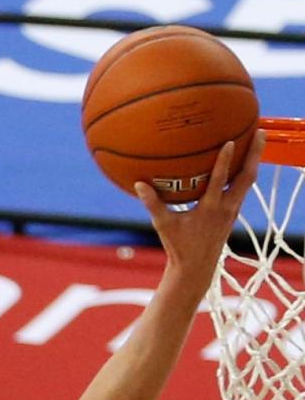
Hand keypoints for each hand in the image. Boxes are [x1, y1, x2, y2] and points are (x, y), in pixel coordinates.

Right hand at [134, 129, 264, 293]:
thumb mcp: (164, 225)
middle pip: (247, 177)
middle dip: (255, 154)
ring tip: (258, 139)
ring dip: (254, 160)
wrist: (196, 268)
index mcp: (210, 209)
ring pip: (249, 181)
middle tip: (260, 131)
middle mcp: (227, 208)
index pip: (220, 180)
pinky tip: (245, 161)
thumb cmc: (179, 247)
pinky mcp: (233, 213)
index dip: (225, 161)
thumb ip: (153, 204)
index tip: (230, 141)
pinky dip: (246, 172)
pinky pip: (243, 188)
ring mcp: (233, 210)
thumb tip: (138, 185)